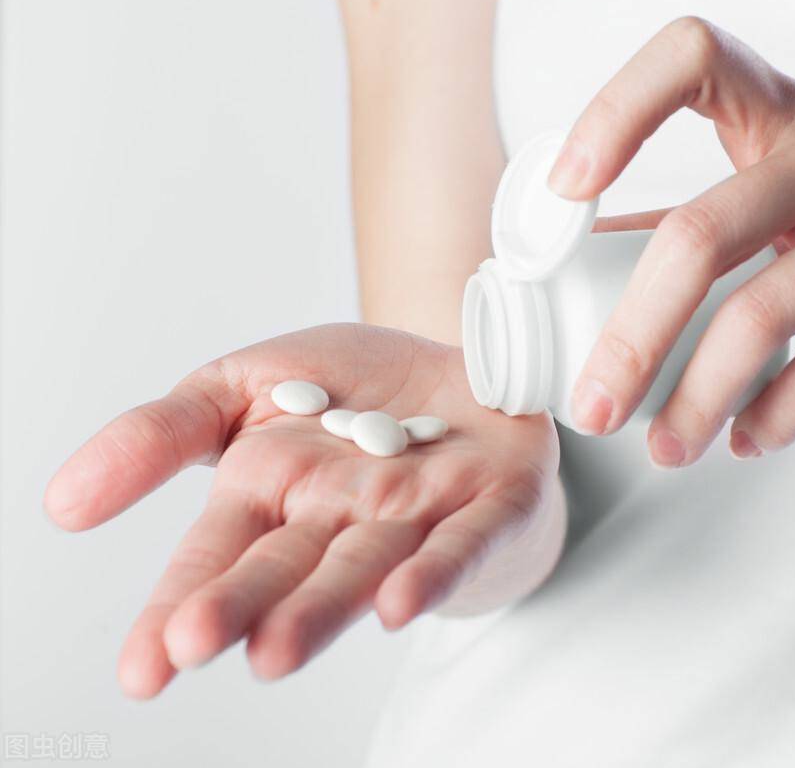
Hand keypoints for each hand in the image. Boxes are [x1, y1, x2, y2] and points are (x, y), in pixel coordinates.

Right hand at [44, 324, 558, 697]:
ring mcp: (420, 514)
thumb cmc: (353, 386)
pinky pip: (462, 541)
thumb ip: (164, 433)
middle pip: (288, 566)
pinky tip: (398, 600)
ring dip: (325, 607)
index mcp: (276, 492)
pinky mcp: (492, 501)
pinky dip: (433, 570)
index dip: (179, 604)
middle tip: (199, 644)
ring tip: (277, 649)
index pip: (217, 555)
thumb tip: (62, 503)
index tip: (144, 668)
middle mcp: (342, 516)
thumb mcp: (242, 386)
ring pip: (367, 565)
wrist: (459, 367)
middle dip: (246, 604)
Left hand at [548, 16, 794, 465]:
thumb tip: (565, 271)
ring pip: (760, 312)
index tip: (565, 191)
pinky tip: (743, 438)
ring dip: (694, 398)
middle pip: (700, 233)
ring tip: (664, 449)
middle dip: (631, 338)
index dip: (617, 110)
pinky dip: (773, 415)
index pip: (694, 57)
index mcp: (781, 113)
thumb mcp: (771, 210)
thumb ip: (679, 230)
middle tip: (593, 406)